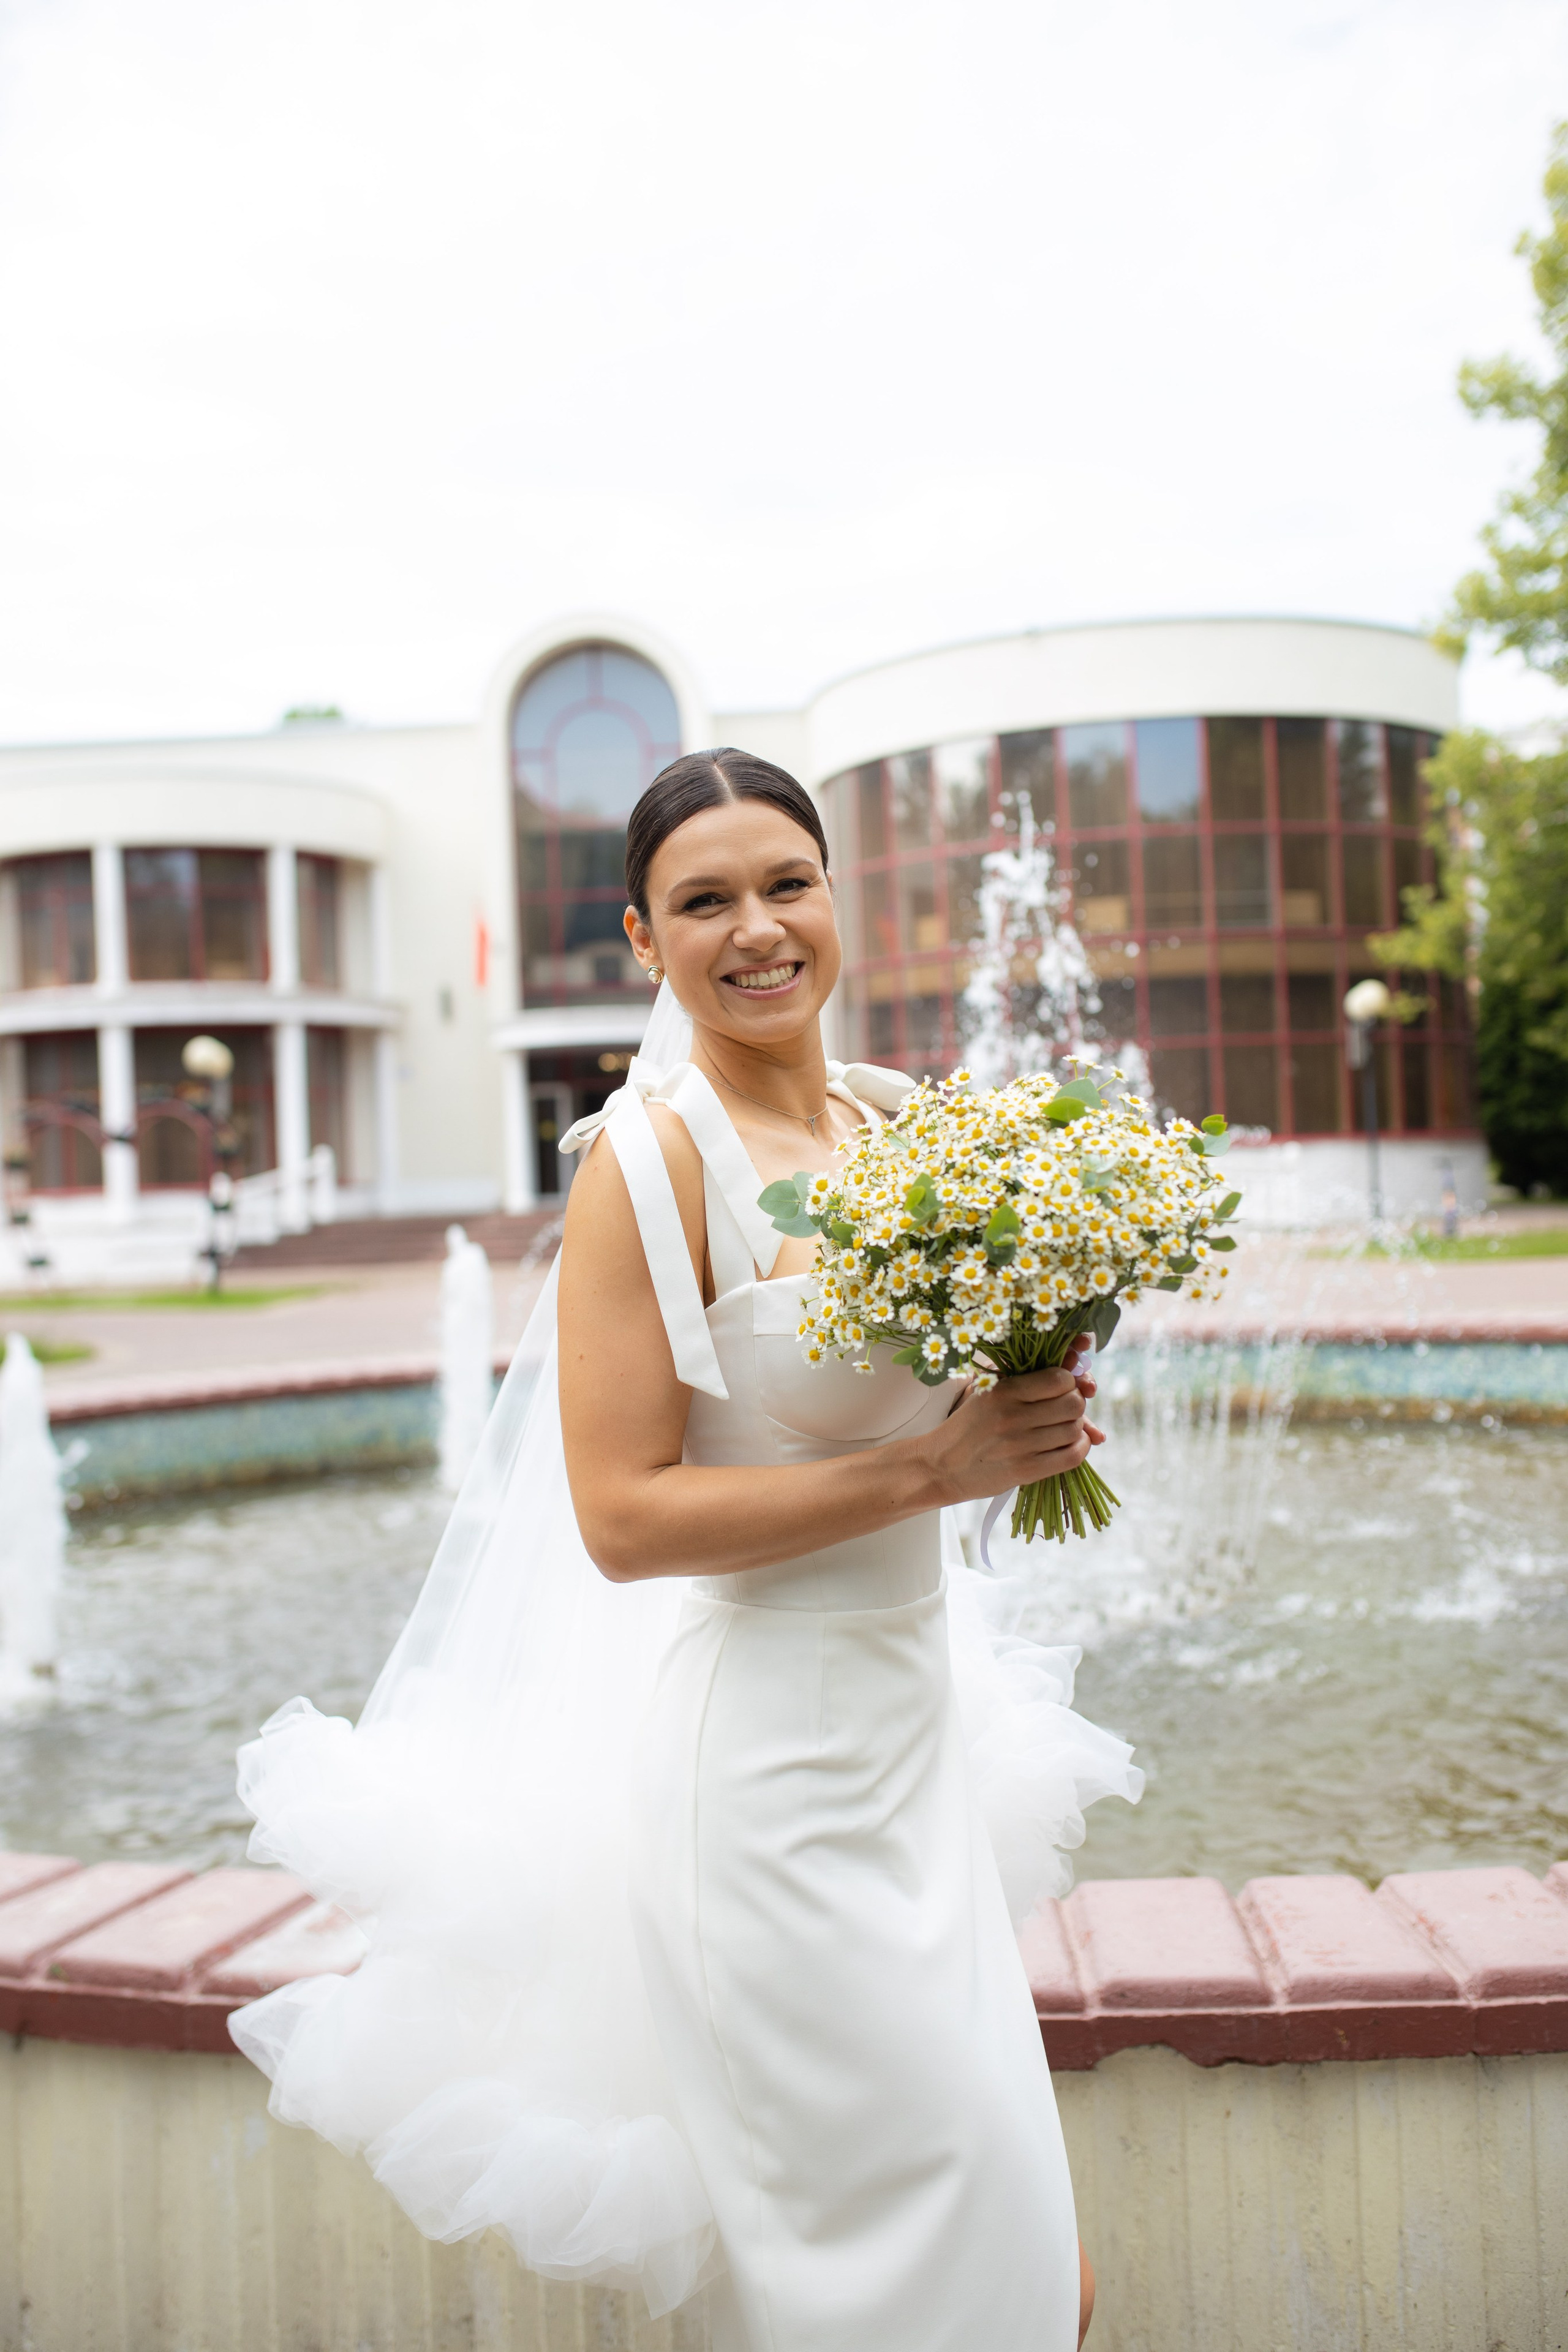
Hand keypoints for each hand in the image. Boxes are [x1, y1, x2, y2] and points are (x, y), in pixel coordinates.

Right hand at [916, 1351, 1105, 1508]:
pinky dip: (1081, 1448)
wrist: (941, 1466)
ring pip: (1074, 1430)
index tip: (1062, 1388)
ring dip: (1076, 1427)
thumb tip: (1077, 1380)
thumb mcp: (987, 1393)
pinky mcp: (1025, 1471)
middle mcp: (1012, 1416)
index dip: (1068, 1382)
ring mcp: (1019, 1446)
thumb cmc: (968, 1426)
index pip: (1059, 1378)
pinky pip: (1072, 1456)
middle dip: (1076, 1404)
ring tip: (1063, 1428)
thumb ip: (1025, 1383)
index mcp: (1002, 1391)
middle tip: (1064, 1409)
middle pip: (1073, 1404)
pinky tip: (1072, 1444)